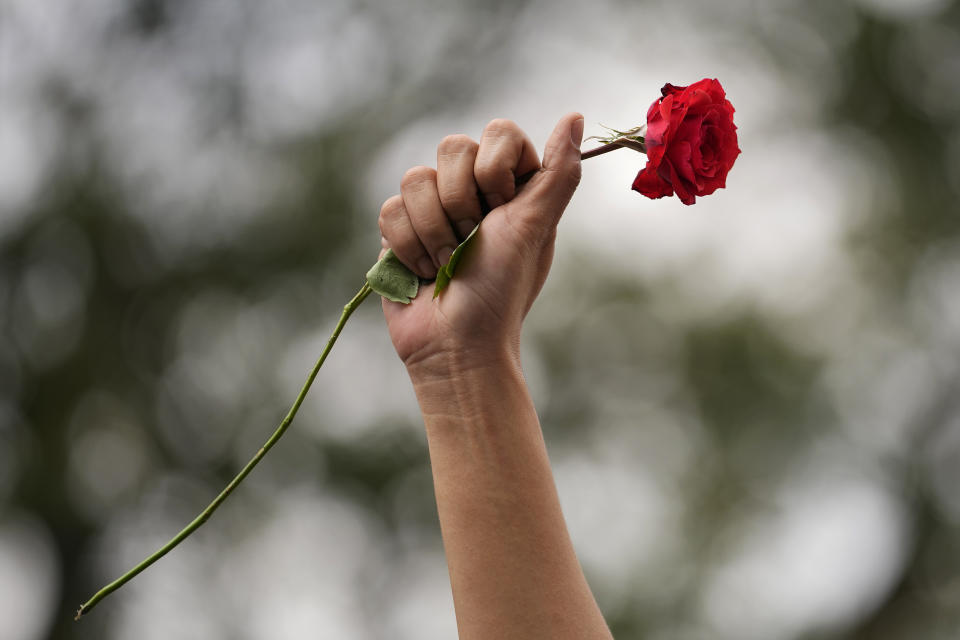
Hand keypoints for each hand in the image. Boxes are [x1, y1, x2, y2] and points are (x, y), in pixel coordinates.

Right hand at [378, 113, 583, 378]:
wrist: (455, 344)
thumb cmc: (501, 292)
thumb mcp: (536, 227)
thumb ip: (559, 172)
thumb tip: (575, 117)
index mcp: (513, 187)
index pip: (498, 133)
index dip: (494, 171)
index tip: (502, 212)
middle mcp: (473, 192)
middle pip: (451, 147)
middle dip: (460, 205)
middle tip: (474, 243)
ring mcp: (433, 210)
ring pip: (414, 178)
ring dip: (434, 232)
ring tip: (448, 265)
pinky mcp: (400, 231)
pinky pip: (389, 209)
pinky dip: (408, 248)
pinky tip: (424, 272)